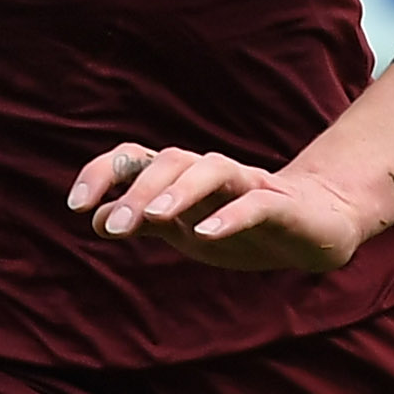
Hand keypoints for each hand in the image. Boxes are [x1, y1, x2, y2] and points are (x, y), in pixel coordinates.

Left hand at [65, 145, 384, 273]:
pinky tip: (207, 234)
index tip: (76, 204)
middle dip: (137, 190)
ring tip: (154, 218)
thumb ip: (145, 223)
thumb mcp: (186, 232)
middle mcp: (212, 171)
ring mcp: (249, 183)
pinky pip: (255, 203)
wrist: (317, 229)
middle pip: (170, 160)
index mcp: (184, 178)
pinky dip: (230, 215)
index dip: (103, 173)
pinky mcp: (282, 205)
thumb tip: (94, 220)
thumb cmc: (244, 228)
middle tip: (112, 225)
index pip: (137, 158)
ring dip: (178, 192)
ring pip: (211, 169)